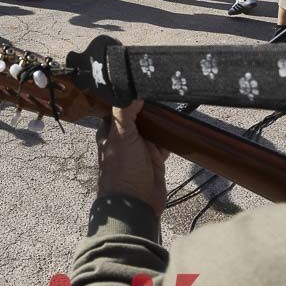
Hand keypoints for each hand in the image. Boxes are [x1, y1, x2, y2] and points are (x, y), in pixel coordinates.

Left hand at [96, 101, 168, 215]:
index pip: (116, 109)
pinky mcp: (154, 158)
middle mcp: (123, 138)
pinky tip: (176, 126)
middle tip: (160, 92)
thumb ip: (124, 113)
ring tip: (171, 105)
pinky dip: (168, 137)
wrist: (138, 203)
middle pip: (137, 117)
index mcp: (109, 132)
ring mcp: (140, 148)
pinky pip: (163, 142)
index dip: (125, 97)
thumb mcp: (122, 136)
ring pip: (151, 129)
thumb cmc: (123, 169)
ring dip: (160, 122)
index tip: (137, 82)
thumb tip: (131, 91)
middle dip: (147, 108)